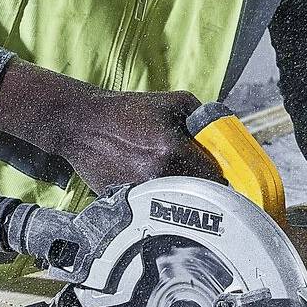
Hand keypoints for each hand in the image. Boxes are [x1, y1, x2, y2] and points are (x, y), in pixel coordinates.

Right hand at [0, 60, 218, 191]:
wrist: (81, 123)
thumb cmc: (125, 110)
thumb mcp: (174, 101)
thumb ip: (204, 117)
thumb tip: (224, 138)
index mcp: (173, 150)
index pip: (215, 178)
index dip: (220, 178)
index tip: (221, 177)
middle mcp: (158, 174)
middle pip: (196, 194)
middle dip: (200, 187)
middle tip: (197, 179)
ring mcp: (139, 191)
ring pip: (173, 203)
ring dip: (177, 195)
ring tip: (168, 179)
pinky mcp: (123, 200)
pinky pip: (150, 205)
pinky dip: (153, 199)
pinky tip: (145, 182)